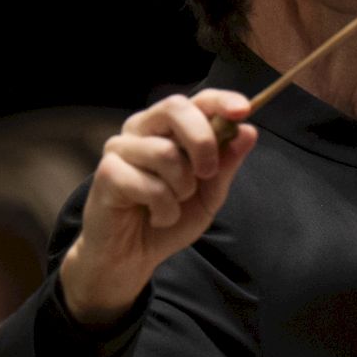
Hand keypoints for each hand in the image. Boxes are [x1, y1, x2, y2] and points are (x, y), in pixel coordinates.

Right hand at [59, 88, 256, 325]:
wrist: (133, 255)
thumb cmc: (169, 217)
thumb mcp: (210, 193)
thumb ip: (226, 164)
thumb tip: (248, 131)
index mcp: (169, 128)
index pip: (197, 100)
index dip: (221, 101)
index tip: (244, 110)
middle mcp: (142, 129)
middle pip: (175, 108)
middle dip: (202, 141)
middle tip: (207, 173)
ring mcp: (120, 148)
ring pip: (166, 153)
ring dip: (182, 189)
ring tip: (173, 204)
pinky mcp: (107, 173)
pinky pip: (150, 185)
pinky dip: (165, 209)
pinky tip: (156, 216)